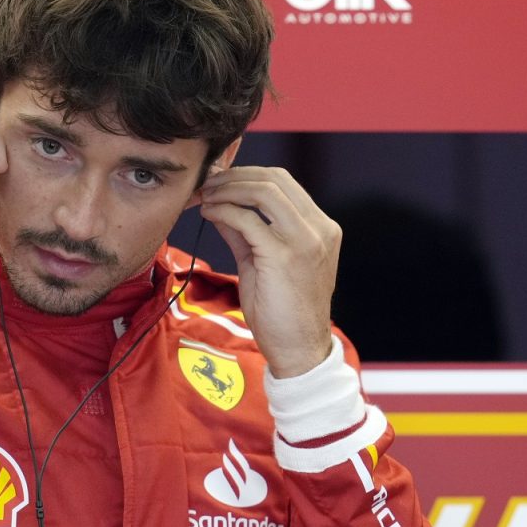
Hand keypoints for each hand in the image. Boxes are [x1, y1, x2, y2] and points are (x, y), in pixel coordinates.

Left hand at [199, 167, 337, 377]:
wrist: (298, 350)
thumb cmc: (283, 313)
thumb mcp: (264, 263)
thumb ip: (246, 232)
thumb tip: (220, 206)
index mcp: (321, 228)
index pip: (283, 183)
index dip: (247, 175)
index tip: (219, 183)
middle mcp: (319, 229)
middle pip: (274, 179)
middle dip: (234, 177)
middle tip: (206, 185)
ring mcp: (305, 240)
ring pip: (263, 190)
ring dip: (227, 189)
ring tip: (205, 198)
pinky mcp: (284, 255)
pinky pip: (247, 219)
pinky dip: (223, 211)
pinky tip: (208, 214)